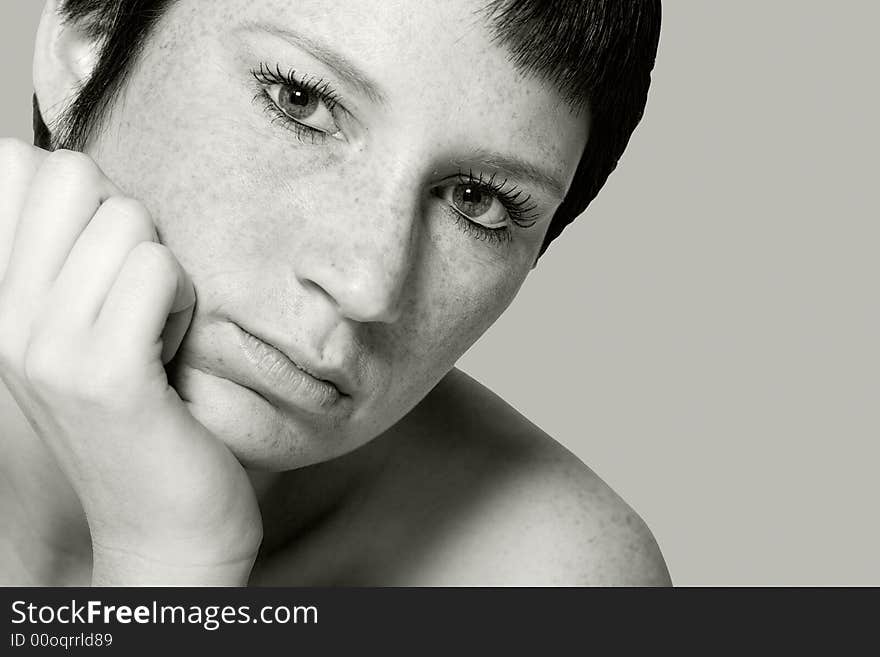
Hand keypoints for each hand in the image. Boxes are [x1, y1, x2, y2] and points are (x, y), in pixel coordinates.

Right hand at [0, 139, 261, 584]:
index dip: (81, 192)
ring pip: (129, 221)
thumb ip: (67, 254)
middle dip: (128, 221)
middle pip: (72, 173)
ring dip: (166, 271)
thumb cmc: (141, 412)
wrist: (163, 520)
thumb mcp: (81, 328)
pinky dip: (186, 302)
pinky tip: (174, 351)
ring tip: (157, 331)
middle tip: (135, 293)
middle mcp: (7, 318)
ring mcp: (50, 347)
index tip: (101, 259)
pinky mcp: (107, 374)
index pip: (13, 165)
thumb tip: (73, 165)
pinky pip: (159, 271)